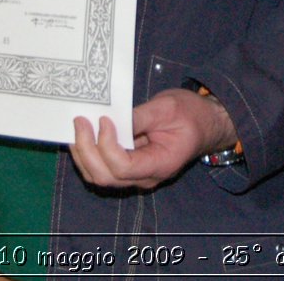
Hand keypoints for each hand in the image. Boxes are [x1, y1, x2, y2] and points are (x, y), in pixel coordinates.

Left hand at [70, 88, 235, 189]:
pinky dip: (89, 154)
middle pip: (106, 176)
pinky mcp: (129, 167)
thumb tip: (109, 119)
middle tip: (80, 121)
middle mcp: (146, 177)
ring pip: (100, 177)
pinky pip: (103, 168)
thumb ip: (139, 116)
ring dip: (84, 154)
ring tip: (78, 127)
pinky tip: (84, 135)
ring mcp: (136, 175)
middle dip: (87, 150)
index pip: (124, 167)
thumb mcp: (167, 107)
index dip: (107, 145)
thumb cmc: (191, 114)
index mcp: (161, 164)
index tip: (103, 120)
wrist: (205, 124)